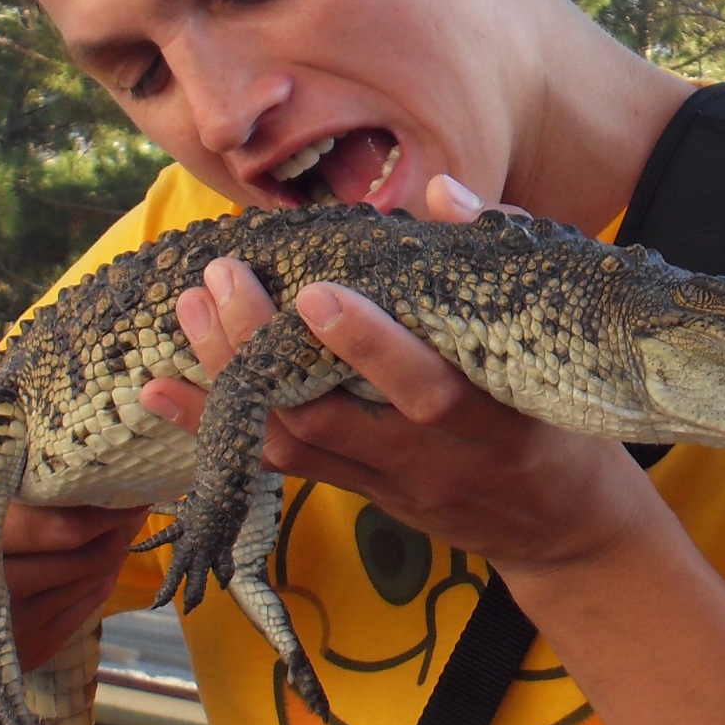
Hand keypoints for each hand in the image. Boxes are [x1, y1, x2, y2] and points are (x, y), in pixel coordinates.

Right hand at [0, 325, 143, 687]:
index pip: (48, 523)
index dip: (98, 502)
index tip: (127, 471)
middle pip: (72, 558)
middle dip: (114, 525)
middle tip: (142, 491)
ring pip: (77, 592)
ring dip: (111, 555)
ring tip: (131, 517)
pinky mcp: (1, 655)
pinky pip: (70, 622)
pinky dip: (93, 589)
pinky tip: (104, 557)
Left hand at [137, 176, 661, 578]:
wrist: (564, 531)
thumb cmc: (560, 418)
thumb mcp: (551, 340)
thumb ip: (499, 262)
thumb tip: (439, 192)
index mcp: (486, 416)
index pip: (421, 384)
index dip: (366, 345)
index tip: (314, 293)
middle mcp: (427, 457)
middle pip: (330, 414)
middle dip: (266, 350)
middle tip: (221, 280)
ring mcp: (388, 481)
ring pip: (294, 442)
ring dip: (228, 382)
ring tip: (185, 316)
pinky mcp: (359, 493)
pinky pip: (280, 465)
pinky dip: (218, 426)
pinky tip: (161, 393)